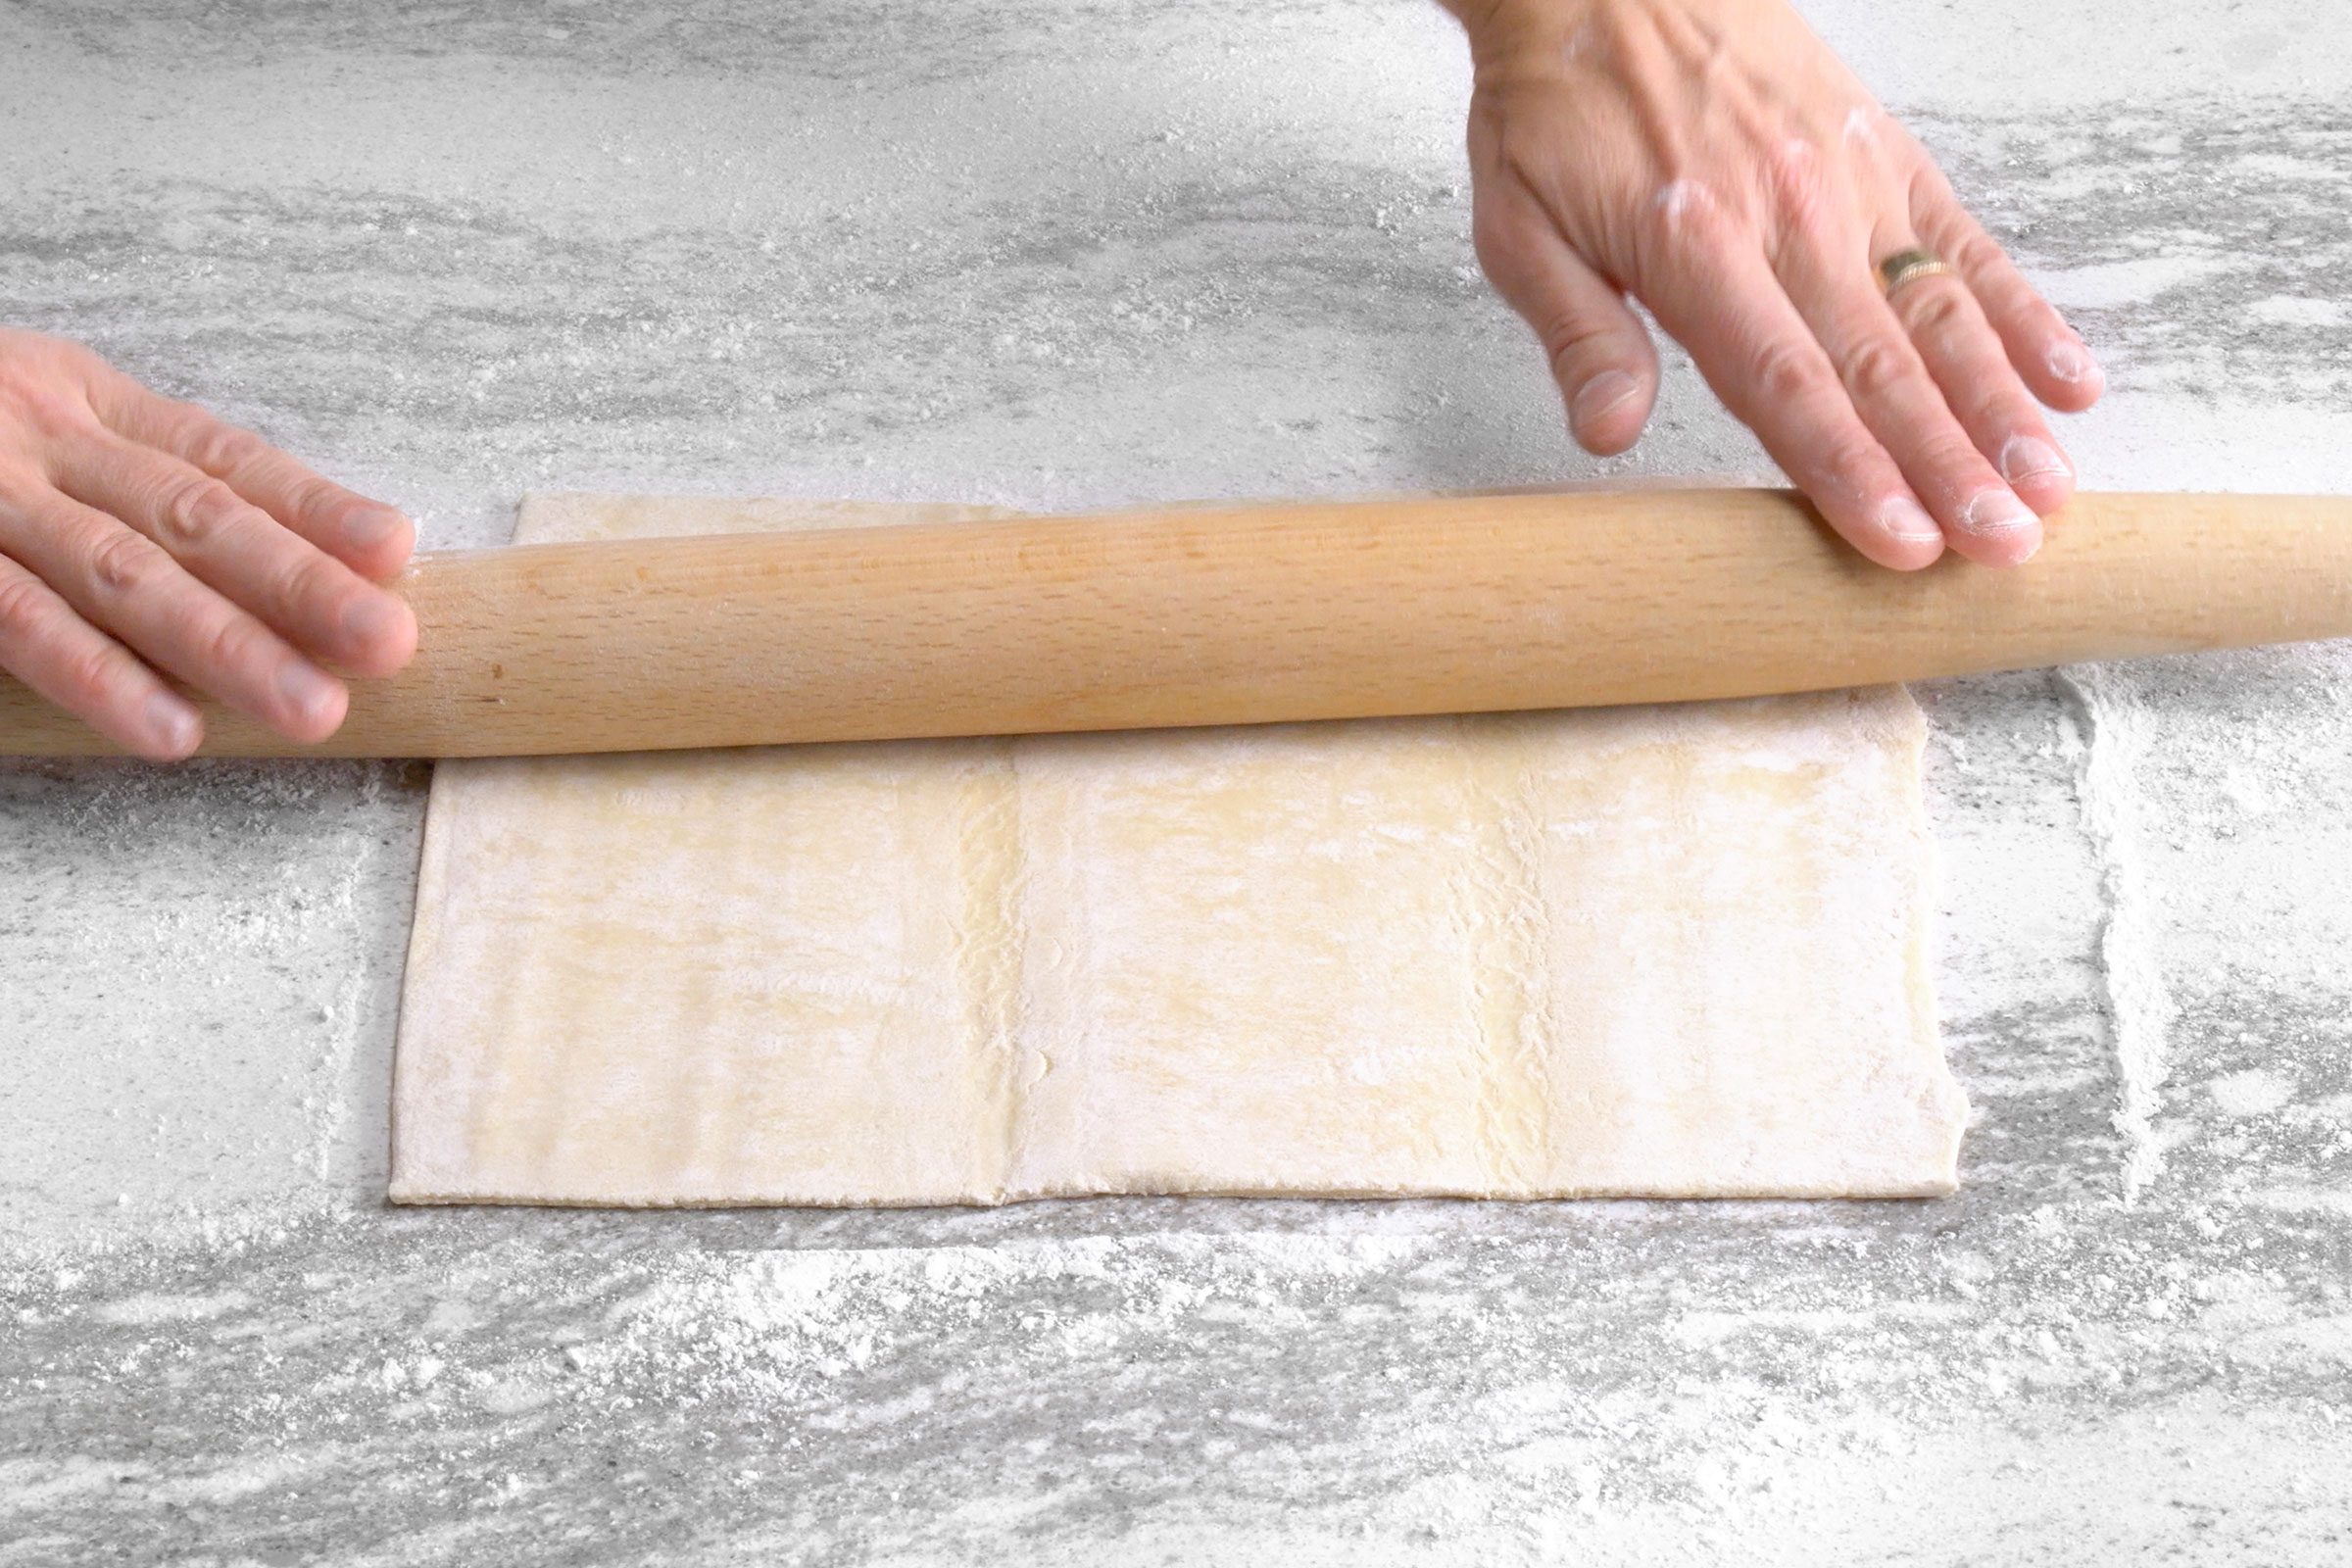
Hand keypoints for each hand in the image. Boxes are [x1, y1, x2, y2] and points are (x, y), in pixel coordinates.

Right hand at [0, 330, 416, 758]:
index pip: (219, 453)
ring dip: (221, 645)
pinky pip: (12, 620)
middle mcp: (34, 436)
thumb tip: (290, 563)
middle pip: (188, 513)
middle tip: (388, 643)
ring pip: (115, 573)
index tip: (397, 550)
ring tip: (310, 708)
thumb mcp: (35, 419)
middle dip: (297, 583)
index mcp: (77, 399)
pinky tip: (167, 727)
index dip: (310, 503)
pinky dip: (93, 675)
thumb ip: (134, 479)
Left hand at [1446, 0, 2103, 567]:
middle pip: (1880, 365)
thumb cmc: (1558, 108)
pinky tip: (2065, 377)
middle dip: (1949, 465)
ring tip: (2049, 483)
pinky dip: (2018, 311)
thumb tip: (1608, 434)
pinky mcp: (1883, 152)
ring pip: (1938, 311)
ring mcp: (1848, 182)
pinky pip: (1962, 242)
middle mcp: (1787, 216)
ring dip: (1999, 405)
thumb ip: (1577, 335)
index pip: (1784, 383)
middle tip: (2006, 543)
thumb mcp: (1521, 228)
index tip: (1901, 542)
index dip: (1848, 470)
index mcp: (1694, 248)